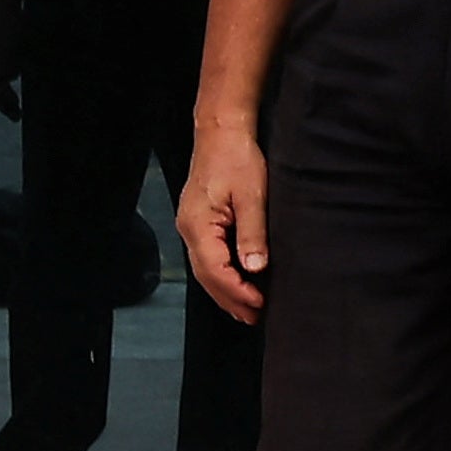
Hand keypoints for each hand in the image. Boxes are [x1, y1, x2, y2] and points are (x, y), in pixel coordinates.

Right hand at [175, 124, 269, 322]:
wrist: (220, 132)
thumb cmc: (236, 157)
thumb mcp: (252, 195)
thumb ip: (252, 233)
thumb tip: (254, 268)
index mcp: (198, 225)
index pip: (216, 271)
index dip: (238, 292)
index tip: (260, 304)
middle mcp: (189, 230)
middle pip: (206, 277)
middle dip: (230, 300)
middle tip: (255, 318)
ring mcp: (191, 227)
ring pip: (205, 270)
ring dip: (225, 292)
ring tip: (246, 309)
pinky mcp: (198, 222)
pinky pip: (207, 258)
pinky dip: (221, 276)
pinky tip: (236, 282)